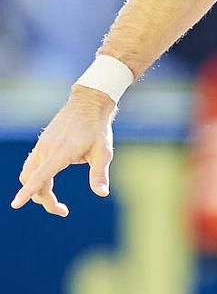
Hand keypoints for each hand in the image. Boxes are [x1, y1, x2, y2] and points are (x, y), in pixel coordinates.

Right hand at [10, 85, 116, 216]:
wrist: (89, 103)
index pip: (40, 176)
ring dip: (37, 189)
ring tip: (54, 199)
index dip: (28, 192)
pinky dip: (36, 177)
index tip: (16, 204)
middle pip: (33, 181)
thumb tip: (102, 194)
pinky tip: (49, 181)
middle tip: (63, 210)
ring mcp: (42, 146)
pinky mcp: (42, 144)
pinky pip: (32, 165)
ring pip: (29, 174)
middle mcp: (47, 149)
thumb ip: (99, 174)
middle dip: (43, 199)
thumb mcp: (103, 152)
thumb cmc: (98, 128)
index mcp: (61, 153)